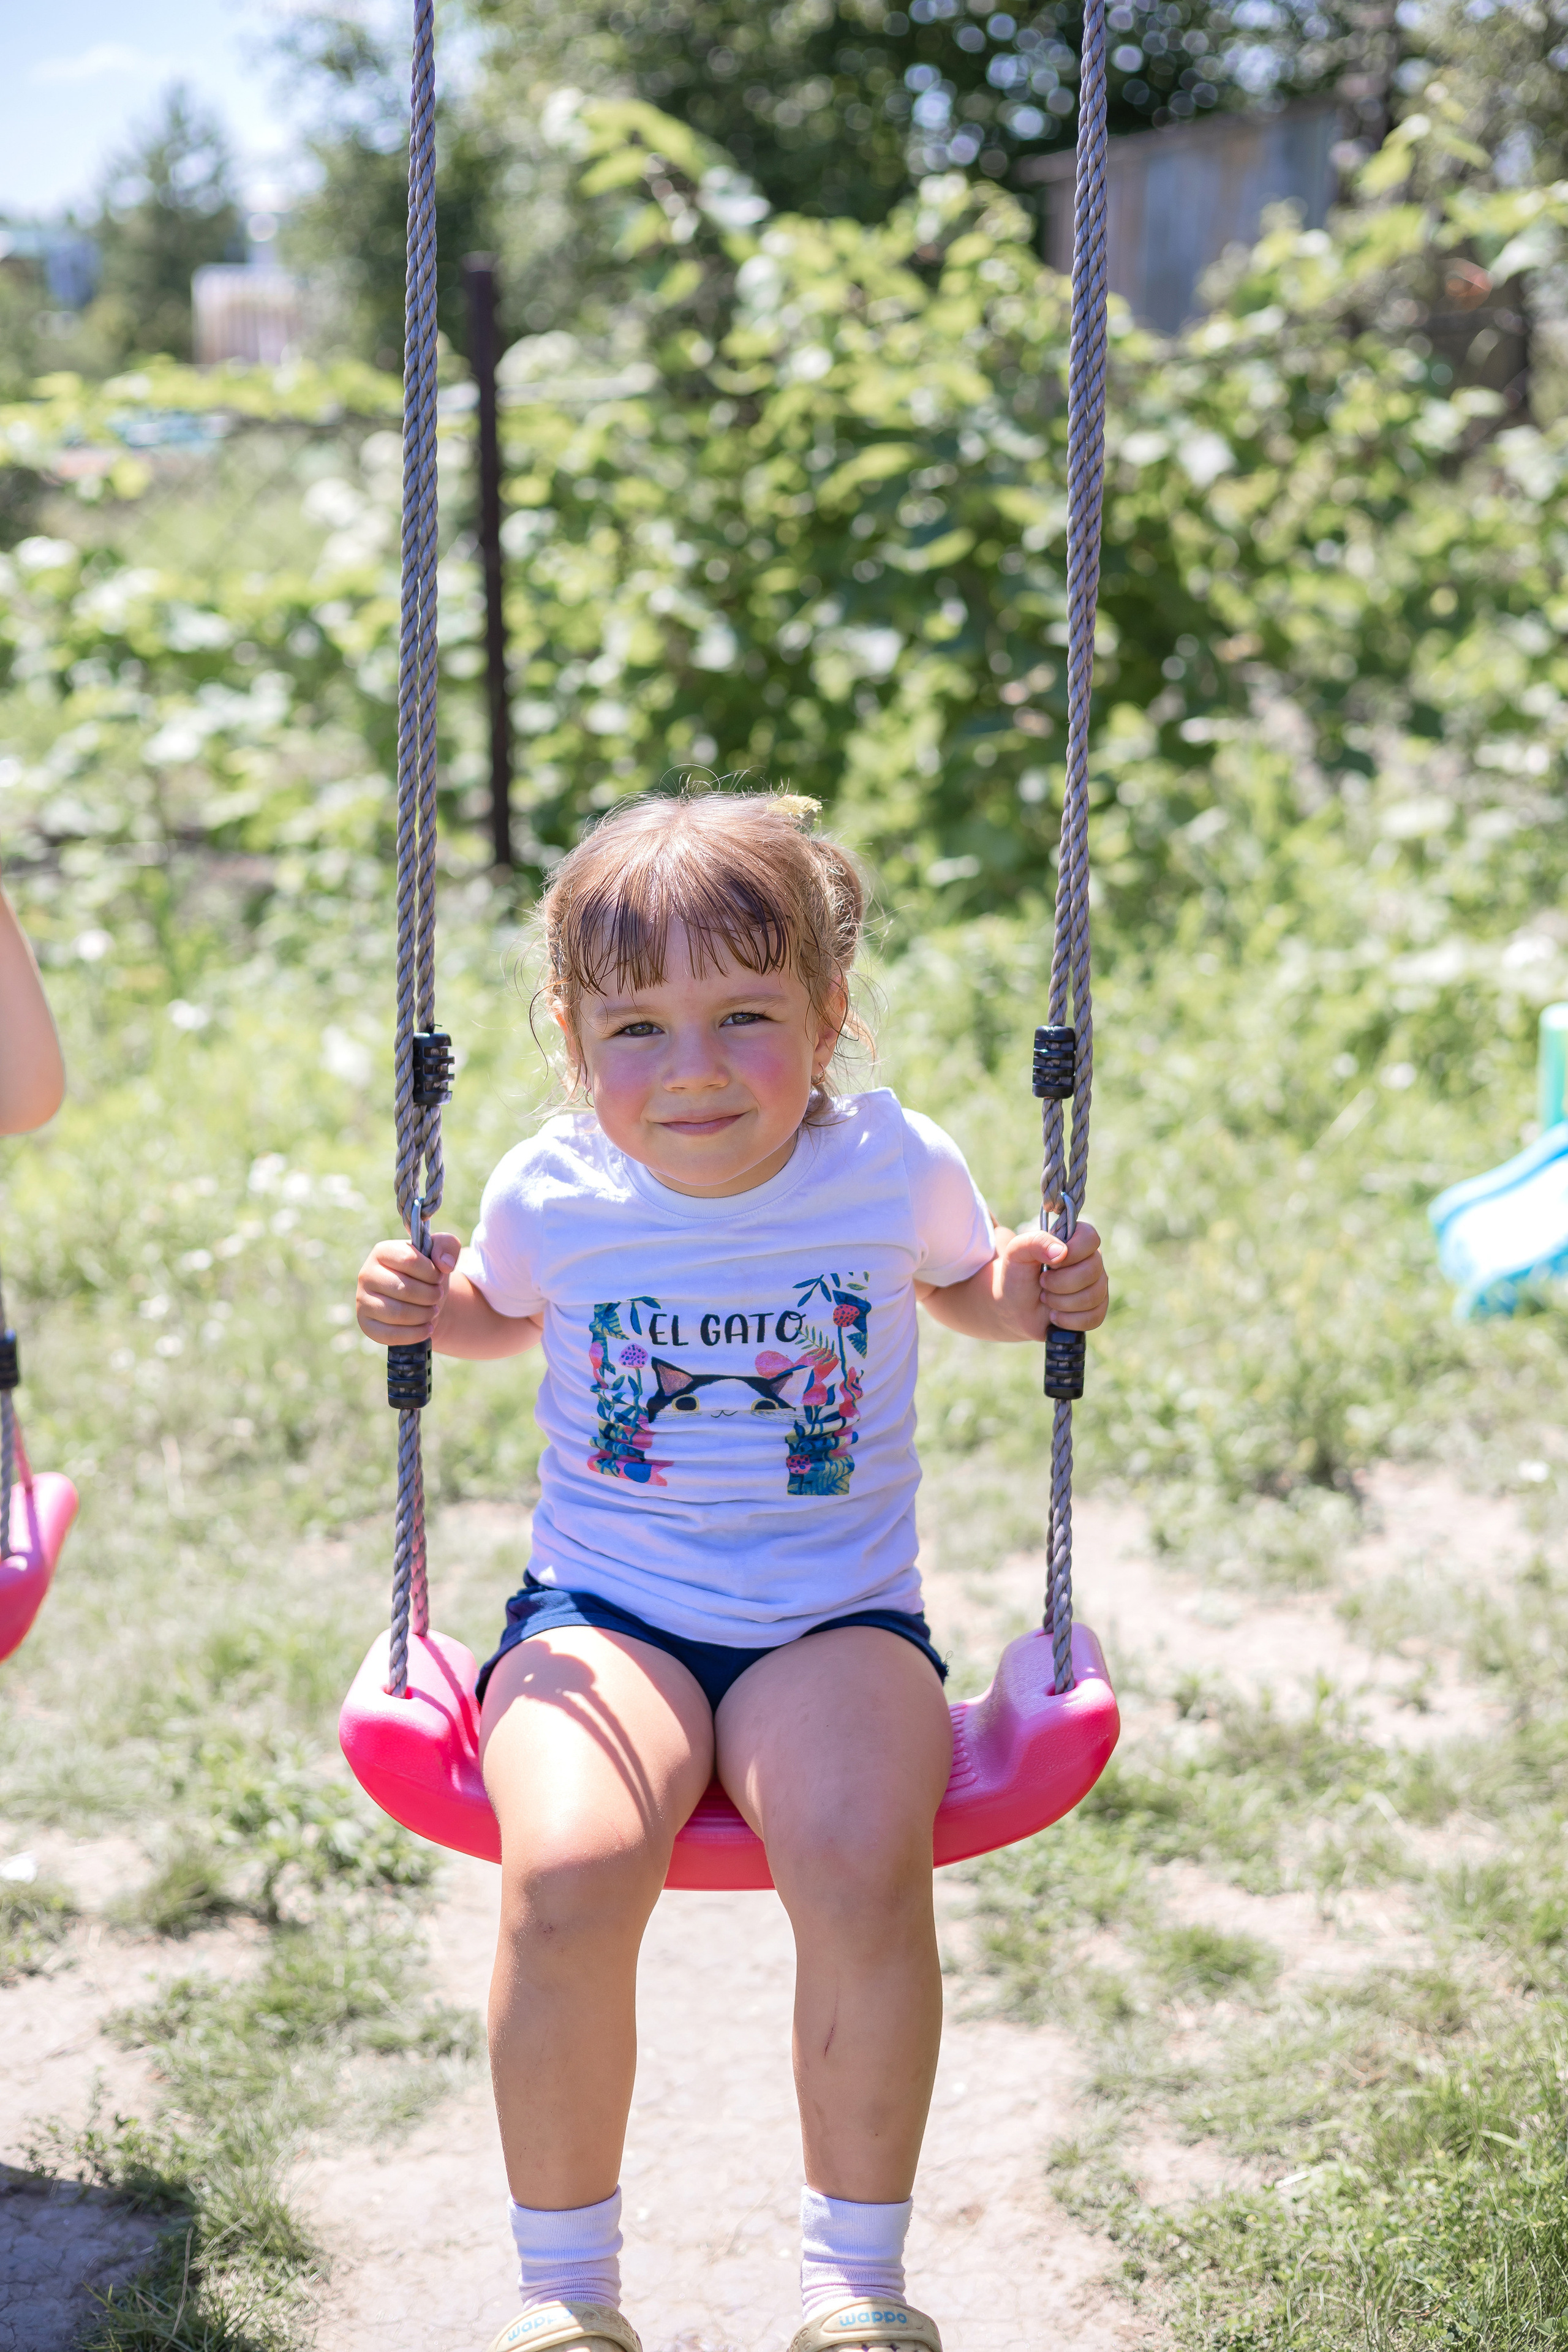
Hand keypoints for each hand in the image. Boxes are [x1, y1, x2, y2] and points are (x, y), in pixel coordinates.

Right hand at [356, 1232, 461, 1346]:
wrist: (421, 1300)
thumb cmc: (428, 1274)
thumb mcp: (442, 1252)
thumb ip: (448, 1246)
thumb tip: (444, 1264)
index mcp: (382, 1252)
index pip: (409, 1260)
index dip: (431, 1272)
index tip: (439, 1277)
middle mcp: (367, 1275)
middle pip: (404, 1289)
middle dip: (430, 1295)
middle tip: (438, 1296)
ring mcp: (363, 1301)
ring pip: (397, 1313)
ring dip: (424, 1314)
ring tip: (433, 1311)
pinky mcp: (366, 1325)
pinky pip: (390, 1335)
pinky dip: (415, 1334)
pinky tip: (427, 1328)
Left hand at [991, 1219, 1108, 1342]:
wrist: (1014, 1308)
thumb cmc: (1018, 1275)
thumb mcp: (1016, 1253)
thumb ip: (1035, 1242)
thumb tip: (1061, 1251)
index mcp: (1075, 1240)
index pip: (1090, 1238)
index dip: (1072, 1252)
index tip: (1051, 1263)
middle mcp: (1091, 1261)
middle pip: (1092, 1270)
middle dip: (1060, 1282)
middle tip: (1042, 1283)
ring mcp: (1097, 1287)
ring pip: (1093, 1296)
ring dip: (1061, 1302)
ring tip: (1045, 1298)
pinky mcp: (1096, 1311)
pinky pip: (1093, 1318)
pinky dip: (1068, 1320)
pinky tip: (1054, 1315)